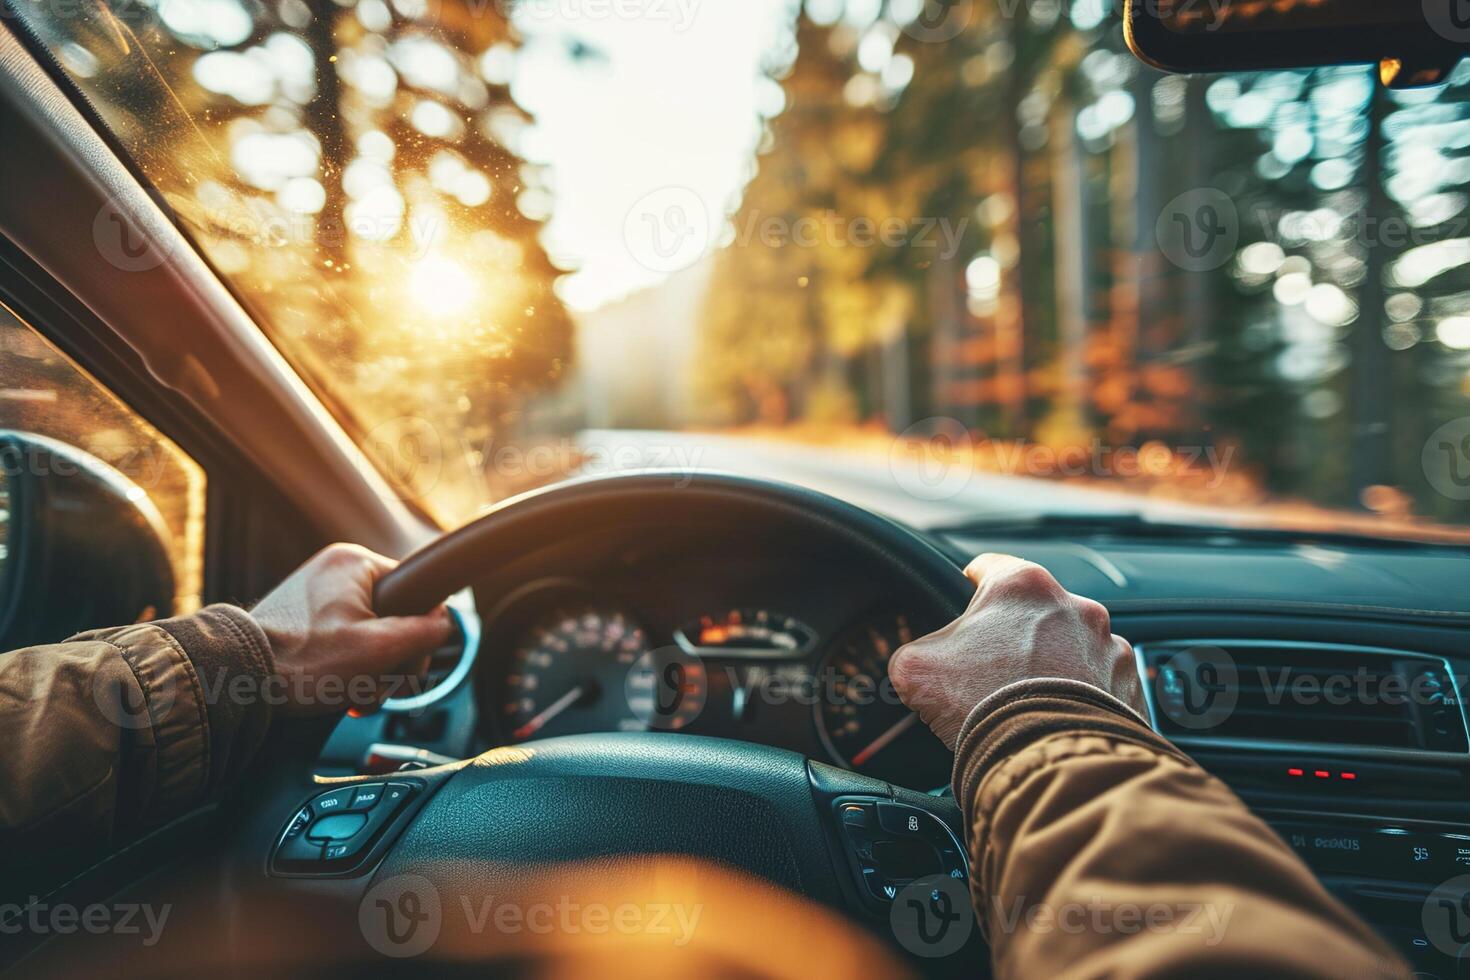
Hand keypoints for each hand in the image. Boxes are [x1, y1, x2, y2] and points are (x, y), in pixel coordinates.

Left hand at [250, 543, 453, 715]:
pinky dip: (347, 666)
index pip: (416, 595)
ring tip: (351, 694)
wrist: (234, 680)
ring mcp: (315, 591)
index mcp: (354, 562)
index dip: (417, 637)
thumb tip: (443, 622)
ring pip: (370, 632)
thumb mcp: (378, 650)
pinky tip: (338, 689)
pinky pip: (344, 638)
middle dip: (389, 661)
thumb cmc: (299, 664)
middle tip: (374, 690)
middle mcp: (334, 568)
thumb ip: (424, 631)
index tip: (400, 667)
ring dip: (369, 670)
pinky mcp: (301, 615)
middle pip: (393, 617)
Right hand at [888, 553, 1143, 748]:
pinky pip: (1103, 684)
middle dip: (1013, 638)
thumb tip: (914, 664)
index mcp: (1021, 586)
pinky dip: (1085, 698)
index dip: (969, 583)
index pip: (988, 566)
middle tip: (992, 672)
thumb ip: (913, 652)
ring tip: (1031, 701)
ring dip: (1054, 666)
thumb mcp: (916, 669)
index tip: (965, 597)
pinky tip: (1060, 719)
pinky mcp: (1129, 684)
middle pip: (1033, 612)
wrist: (1048, 760)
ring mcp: (1108, 645)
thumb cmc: (986, 705)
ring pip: (1072, 647)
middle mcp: (1074, 606)